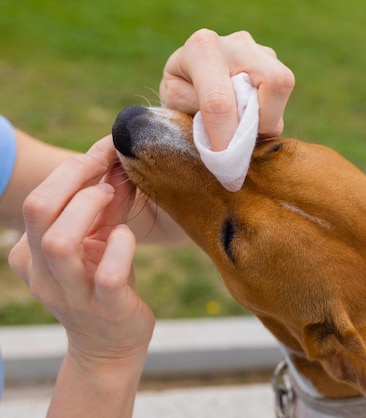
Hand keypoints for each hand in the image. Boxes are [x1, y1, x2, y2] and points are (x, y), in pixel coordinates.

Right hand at [9, 136, 153, 401]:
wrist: (110, 344)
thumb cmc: (101, 282)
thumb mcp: (96, 239)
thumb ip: (104, 203)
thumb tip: (116, 158)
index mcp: (31, 253)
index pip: (37, 199)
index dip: (71, 170)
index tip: (101, 157)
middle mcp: (43, 273)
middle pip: (38, 210)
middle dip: (75, 179)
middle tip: (106, 179)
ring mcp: (72, 293)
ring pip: (59, 242)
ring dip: (90, 210)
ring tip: (112, 202)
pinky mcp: (106, 308)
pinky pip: (107, 274)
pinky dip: (121, 247)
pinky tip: (127, 237)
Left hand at [160, 29, 294, 150]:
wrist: (189, 70)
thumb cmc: (180, 89)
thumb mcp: (175, 103)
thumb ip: (201, 116)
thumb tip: (233, 138)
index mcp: (203, 48)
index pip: (219, 100)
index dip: (223, 136)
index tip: (223, 161)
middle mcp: (238, 43)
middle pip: (273, 83)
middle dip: (262, 121)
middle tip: (242, 140)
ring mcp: (261, 50)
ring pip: (282, 90)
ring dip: (265, 120)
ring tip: (240, 126)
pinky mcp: (275, 63)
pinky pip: (282, 98)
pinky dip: (268, 116)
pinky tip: (248, 116)